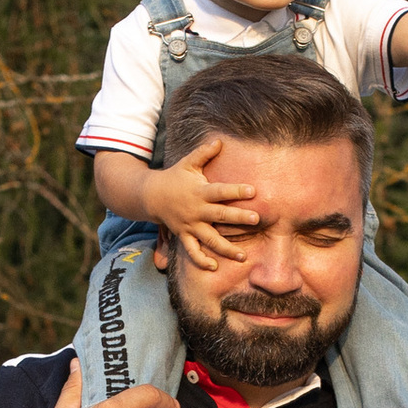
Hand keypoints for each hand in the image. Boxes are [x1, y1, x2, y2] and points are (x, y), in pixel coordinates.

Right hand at [145, 136, 260, 275]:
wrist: (150, 195)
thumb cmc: (174, 177)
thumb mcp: (188, 163)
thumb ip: (204, 153)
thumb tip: (220, 140)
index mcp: (200, 191)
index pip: (221, 191)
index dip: (236, 190)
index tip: (253, 190)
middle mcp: (197, 210)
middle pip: (220, 215)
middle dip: (238, 218)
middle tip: (256, 219)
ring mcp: (190, 225)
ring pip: (209, 239)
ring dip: (226, 248)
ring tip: (242, 256)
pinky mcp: (184, 235)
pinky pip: (192, 251)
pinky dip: (201, 260)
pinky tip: (213, 267)